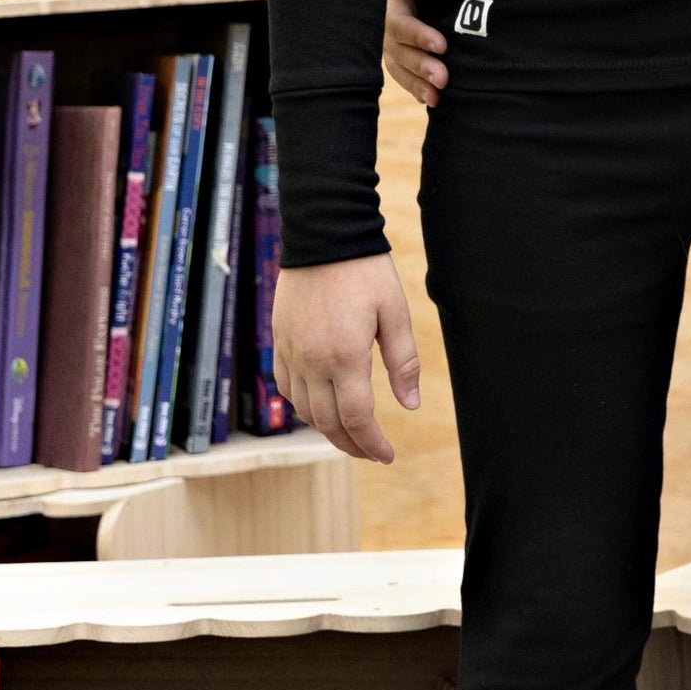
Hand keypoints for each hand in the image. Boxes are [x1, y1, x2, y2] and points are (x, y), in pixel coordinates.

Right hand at [271, 252, 420, 462]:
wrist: (324, 234)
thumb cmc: (366, 271)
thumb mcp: (395, 312)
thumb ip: (403, 362)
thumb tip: (411, 405)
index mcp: (346, 356)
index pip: (357, 419)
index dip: (372, 444)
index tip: (388, 455)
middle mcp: (313, 361)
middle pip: (328, 423)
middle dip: (351, 445)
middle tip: (371, 452)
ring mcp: (292, 352)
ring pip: (303, 410)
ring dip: (326, 429)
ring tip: (349, 434)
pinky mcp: (280, 340)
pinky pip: (286, 387)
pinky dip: (302, 405)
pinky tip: (319, 405)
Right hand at [384, 0, 449, 105]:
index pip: (398, 23)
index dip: (417, 35)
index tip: (442, 45)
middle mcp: (388, 23)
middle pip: (397, 50)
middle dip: (420, 66)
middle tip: (444, 79)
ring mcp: (394, 41)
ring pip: (400, 67)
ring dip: (417, 84)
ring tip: (438, 97)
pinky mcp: (405, 52)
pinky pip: (405, 74)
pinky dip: (416, 88)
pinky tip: (431, 100)